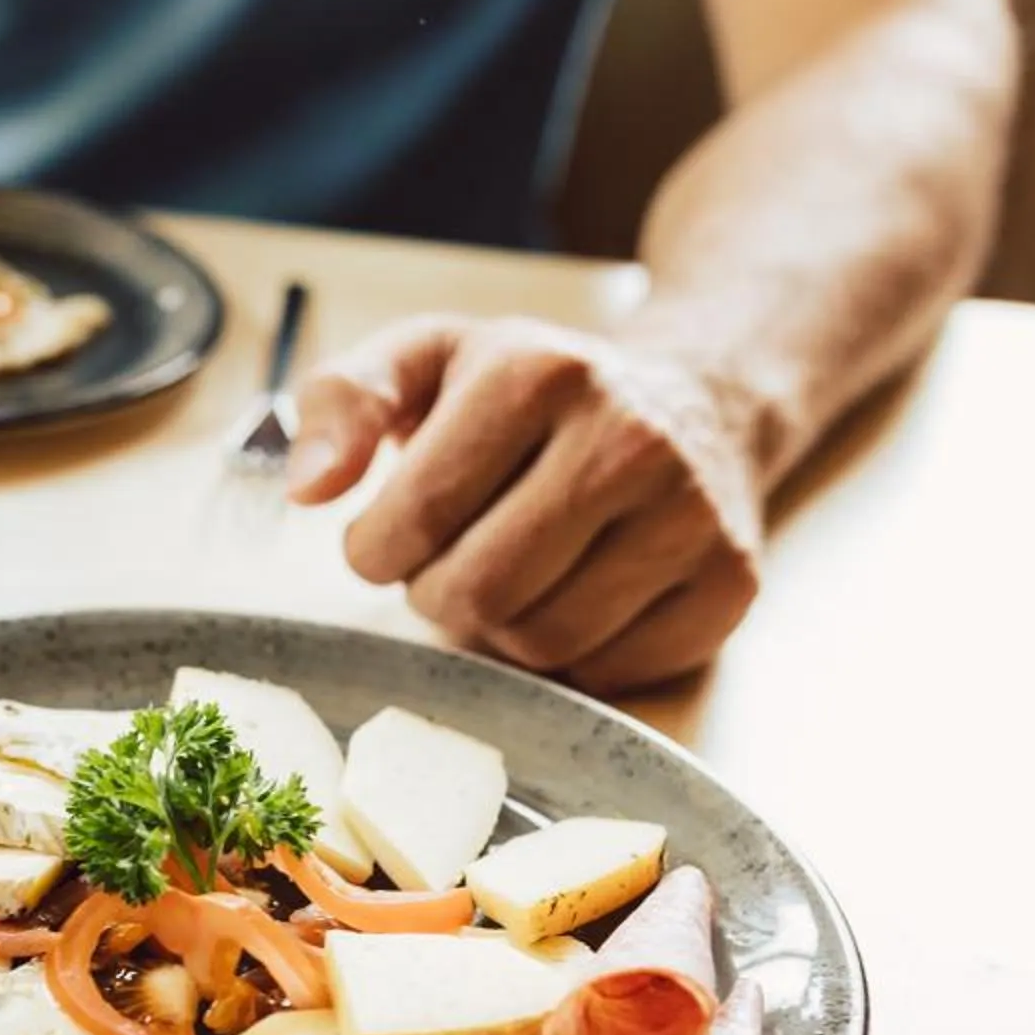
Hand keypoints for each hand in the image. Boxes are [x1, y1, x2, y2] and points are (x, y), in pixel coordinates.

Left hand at [287, 316, 764, 692]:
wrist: (694, 400)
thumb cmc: (535, 393)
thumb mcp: (427, 361)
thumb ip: (343, 403)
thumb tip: (306, 489)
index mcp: (537, 371)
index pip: (410, 522)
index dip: (376, 550)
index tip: (392, 533)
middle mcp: (628, 437)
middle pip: (477, 594)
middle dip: (439, 594)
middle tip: (455, 557)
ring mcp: (690, 514)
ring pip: (541, 644)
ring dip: (502, 629)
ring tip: (517, 569)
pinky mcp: (727, 584)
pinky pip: (608, 674)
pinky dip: (575, 654)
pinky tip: (581, 591)